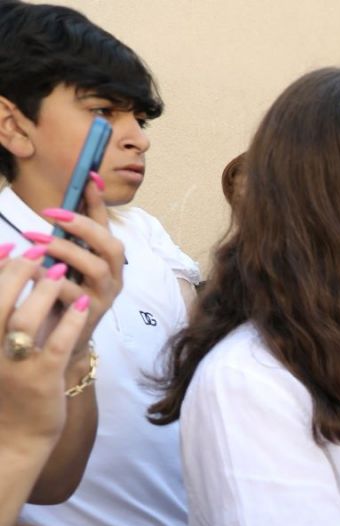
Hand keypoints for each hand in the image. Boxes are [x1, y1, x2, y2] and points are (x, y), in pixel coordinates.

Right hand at [0, 254, 93, 450]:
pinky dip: (71, 321)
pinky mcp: (40, 379)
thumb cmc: (5, 387)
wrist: (13, 437)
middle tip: (39, 254)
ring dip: (44, 291)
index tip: (11, 248)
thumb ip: (0, 318)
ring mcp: (13, 365)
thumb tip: (11, 273)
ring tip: (59, 273)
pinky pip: (56, 345)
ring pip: (25, 319)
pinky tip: (84, 304)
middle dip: (18, 272)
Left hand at [22, 177, 124, 340]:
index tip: (88, 176)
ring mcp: (105, 295)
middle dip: (83, 225)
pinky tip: (31, 271)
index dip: (99, 200)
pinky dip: (50, 280)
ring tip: (35, 241)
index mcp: (107, 259)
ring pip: (95, 267)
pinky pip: (72, 293)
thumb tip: (58, 204)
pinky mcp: (91, 314)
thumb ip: (64, 236)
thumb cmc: (61, 295)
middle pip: (111, 245)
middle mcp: (113, 275)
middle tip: (51, 214)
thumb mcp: (63, 261)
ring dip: (64, 250)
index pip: (107, 223)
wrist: (61, 340)